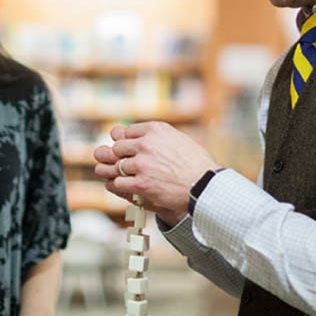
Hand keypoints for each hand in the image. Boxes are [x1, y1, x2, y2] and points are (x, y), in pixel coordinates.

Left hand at [93, 121, 218, 225]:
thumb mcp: (178, 139)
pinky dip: (116, 185)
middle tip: (117, 162)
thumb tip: (140, 138)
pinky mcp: (140, 183)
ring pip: (115, 166)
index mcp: (155, 129)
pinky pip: (117, 183)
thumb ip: (158, 137)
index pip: (126, 131)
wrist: (205, 186)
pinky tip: (118, 185)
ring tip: (111, 173)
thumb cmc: (196, 164)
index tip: (124, 148)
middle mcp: (146, 143)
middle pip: (118, 147)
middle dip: (117, 156)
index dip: (124, 141)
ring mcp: (141, 164)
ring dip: (112, 171)